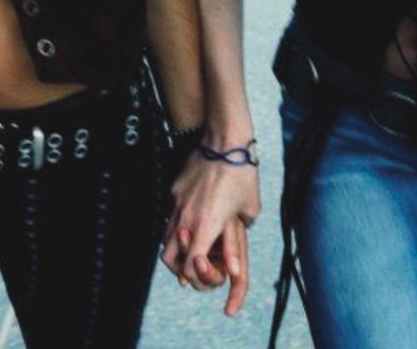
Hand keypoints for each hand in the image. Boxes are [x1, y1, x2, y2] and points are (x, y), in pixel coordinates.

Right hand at [162, 149, 260, 315]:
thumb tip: (238, 237)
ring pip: (166, 235)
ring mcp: (177, 202)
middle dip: (177, 268)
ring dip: (176, 246)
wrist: (225, 139)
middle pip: (168, 256)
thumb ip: (241, 230)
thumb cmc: (243, 175)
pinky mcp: (175, 188)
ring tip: (191, 245)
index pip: (190, 266)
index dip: (195, 276)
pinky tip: (193, 214)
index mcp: (206, 226)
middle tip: (190, 267)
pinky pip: (171, 212)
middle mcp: (187, 217)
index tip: (203, 274)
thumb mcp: (250, 209)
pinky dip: (178, 222)